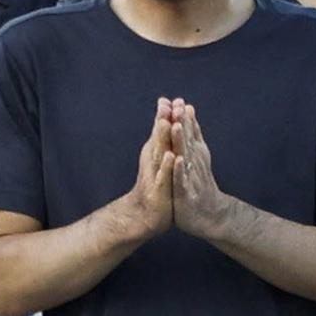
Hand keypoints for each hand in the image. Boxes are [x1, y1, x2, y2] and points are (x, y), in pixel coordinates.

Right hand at [104, 102, 176, 242]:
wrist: (144, 217)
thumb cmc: (154, 188)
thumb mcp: (158, 165)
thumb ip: (160, 144)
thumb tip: (163, 123)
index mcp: (155, 155)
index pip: (159, 132)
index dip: (163, 115)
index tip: (167, 99)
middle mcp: (152, 163)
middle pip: (157, 138)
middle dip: (162, 120)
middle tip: (166, 103)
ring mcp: (154, 176)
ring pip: (159, 154)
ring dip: (162, 138)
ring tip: (166, 122)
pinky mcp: (158, 190)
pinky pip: (164, 176)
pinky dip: (167, 166)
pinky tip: (172, 157)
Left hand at [163, 100, 236, 239]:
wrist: (211, 215)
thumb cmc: (201, 184)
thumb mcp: (197, 155)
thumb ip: (193, 132)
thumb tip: (188, 108)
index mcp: (194, 154)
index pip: (189, 133)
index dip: (183, 117)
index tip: (177, 99)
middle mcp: (194, 162)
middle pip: (188, 140)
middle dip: (183, 122)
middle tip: (178, 105)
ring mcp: (191, 177)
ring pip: (185, 156)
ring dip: (182, 140)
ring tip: (177, 124)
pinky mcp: (186, 193)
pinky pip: (182, 179)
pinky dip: (179, 169)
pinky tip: (177, 159)